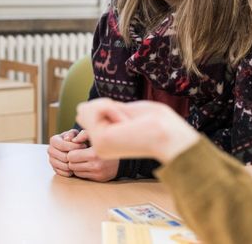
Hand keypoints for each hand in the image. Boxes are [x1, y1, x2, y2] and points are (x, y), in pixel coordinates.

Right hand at [47, 128, 87, 176]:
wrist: (74, 148)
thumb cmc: (76, 140)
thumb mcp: (75, 134)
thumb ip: (72, 134)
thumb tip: (68, 139)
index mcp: (54, 140)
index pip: (62, 145)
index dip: (74, 146)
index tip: (84, 145)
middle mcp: (50, 150)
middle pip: (63, 157)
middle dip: (74, 157)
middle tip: (83, 155)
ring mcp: (51, 160)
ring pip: (63, 166)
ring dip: (73, 165)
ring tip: (80, 161)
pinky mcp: (54, 169)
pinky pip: (63, 173)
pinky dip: (70, 171)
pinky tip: (75, 167)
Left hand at [66, 131, 119, 181]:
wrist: (120, 154)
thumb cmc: (103, 142)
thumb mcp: (94, 134)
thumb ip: (82, 134)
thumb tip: (71, 140)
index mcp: (94, 153)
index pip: (71, 156)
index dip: (71, 151)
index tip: (76, 148)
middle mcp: (96, 165)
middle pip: (71, 165)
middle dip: (72, 159)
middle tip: (77, 154)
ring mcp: (98, 173)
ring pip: (75, 172)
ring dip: (76, 166)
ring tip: (82, 159)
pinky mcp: (99, 179)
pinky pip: (82, 176)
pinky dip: (82, 170)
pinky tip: (87, 164)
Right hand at [76, 98, 198, 163]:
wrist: (170, 135)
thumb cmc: (155, 121)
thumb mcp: (124, 111)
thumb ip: (101, 110)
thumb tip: (81, 110)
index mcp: (107, 141)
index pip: (88, 111)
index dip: (105, 107)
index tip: (127, 119)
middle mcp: (100, 145)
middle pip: (82, 109)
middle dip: (102, 105)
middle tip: (126, 119)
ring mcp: (98, 144)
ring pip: (84, 108)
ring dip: (107, 106)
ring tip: (126, 121)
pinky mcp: (99, 141)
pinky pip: (93, 109)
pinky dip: (110, 108)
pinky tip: (125, 122)